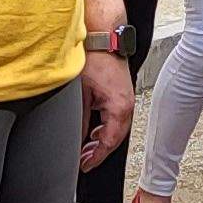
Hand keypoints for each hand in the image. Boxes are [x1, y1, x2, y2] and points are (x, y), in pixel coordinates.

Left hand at [79, 50, 133, 168]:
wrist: (103, 36)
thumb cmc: (95, 58)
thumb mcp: (81, 95)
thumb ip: (79, 121)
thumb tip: (75, 140)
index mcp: (119, 108)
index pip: (109, 142)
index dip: (95, 157)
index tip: (84, 165)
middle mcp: (127, 105)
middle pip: (115, 139)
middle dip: (99, 151)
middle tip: (83, 160)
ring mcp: (126, 99)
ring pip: (116, 129)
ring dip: (102, 140)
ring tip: (86, 148)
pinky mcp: (121, 93)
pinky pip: (116, 118)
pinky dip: (105, 128)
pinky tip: (93, 130)